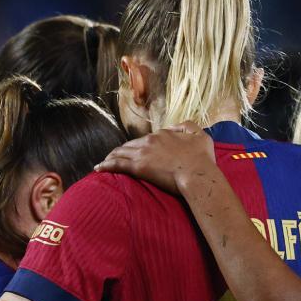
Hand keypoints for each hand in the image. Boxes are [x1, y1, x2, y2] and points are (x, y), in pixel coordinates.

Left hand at [95, 125, 216, 194]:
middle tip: (114, 156)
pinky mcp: (138, 167)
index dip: (141, 145)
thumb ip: (188, 126)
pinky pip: (117, 164)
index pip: (147, 139)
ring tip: (105, 161)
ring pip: (121, 152)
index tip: (137, 151)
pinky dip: (106, 165)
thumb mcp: (200, 135)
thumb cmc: (202, 158)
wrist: (197, 174)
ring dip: (112, 156)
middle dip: (122, 150)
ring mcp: (143, 153)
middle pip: (131, 144)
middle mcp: (150, 140)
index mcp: (163, 134)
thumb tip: (176, 127)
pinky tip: (99, 168)